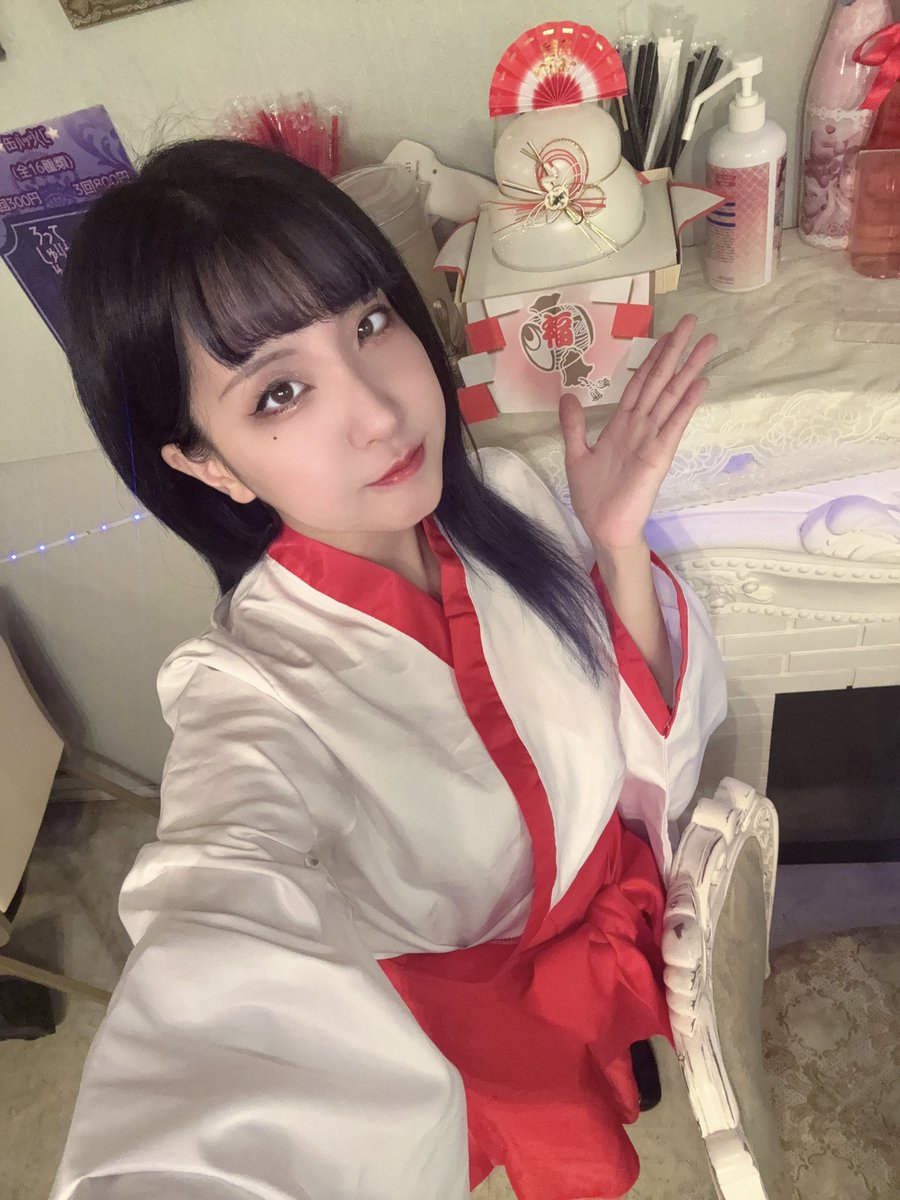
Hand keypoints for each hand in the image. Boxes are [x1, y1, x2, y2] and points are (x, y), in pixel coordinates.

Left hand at [559, 314, 716, 552]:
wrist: (604, 528)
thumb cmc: (594, 498)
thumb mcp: (576, 455)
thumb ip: (574, 426)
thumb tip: (568, 395)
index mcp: (622, 425)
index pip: (640, 383)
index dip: (652, 357)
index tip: (666, 332)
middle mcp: (641, 426)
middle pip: (660, 381)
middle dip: (675, 351)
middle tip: (692, 321)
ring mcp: (653, 439)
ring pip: (672, 396)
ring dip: (689, 368)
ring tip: (707, 342)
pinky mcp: (659, 455)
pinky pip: (674, 424)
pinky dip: (687, 403)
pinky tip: (700, 382)